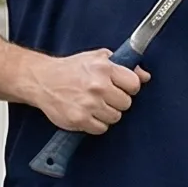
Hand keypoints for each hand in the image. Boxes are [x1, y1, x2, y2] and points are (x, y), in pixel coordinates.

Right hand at [27, 49, 145, 133]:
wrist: (42, 80)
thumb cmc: (70, 69)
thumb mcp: (98, 58)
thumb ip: (124, 66)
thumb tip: (145, 76)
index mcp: (104, 68)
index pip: (134, 84)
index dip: (129, 88)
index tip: (122, 88)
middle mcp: (98, 86)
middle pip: (126, 104)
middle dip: (118, 101)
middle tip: (106, 97)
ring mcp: (88, 104)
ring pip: (115, 118)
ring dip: (107, 114)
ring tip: (95, 105)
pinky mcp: (79, 119)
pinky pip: (101, 129)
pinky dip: (96, 124)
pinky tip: (88, 114)